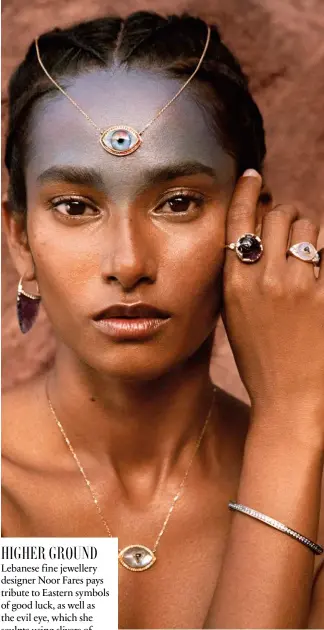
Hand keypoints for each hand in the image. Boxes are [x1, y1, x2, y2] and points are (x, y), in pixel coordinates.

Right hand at [222, 169, 323, 438]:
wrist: (290, 398)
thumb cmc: (261, 358)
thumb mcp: (236, 314)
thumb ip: (242, 274)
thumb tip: (257, 236)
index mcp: (234, 283)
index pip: (238, 220)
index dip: (248, 191)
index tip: (254, 175)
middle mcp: (262, 279)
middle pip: (278, 215)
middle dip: (286, 213)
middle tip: (289, 224)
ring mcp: (297, 287)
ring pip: (308, 228)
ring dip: (309, 230)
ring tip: (306, 250)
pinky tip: (319, 263)